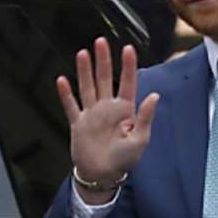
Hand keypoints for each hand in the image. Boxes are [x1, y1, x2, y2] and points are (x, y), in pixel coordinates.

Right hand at [56, 38, 158, 202]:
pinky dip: (66, 94)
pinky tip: (62, 80)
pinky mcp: (78, 123)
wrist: (103, 175)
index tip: (128, 49)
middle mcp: (107, 107)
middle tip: (100, 41)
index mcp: (125, 109)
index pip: (127, 82)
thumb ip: (146, 116)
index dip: (128, 66)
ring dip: (84, 71)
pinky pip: (71, 106)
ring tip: (82, 54)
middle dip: (103, 60)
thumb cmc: (125, 158)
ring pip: (87, 87)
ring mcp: (92, 114)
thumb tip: (154, 95)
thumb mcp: (141, 139)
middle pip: (104, 79)